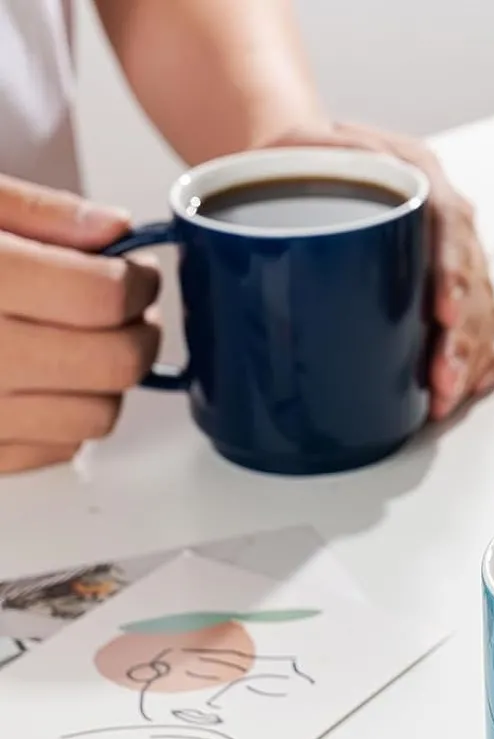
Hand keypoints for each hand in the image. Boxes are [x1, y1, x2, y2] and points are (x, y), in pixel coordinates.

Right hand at [0, 175, 160, 473]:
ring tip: (86, 342)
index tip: (135, 270)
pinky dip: (68, 417)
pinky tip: (43, 380)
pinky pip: (57, 449)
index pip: (101, 294)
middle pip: (112, 361)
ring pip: (97, 415)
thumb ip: (37, 214)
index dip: (136, 280)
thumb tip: (115, 233)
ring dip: (107, 381)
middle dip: (138, 331)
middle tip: (129, 308)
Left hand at [266, 123, 493, 419]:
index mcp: (418, 174)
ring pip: (486, 309)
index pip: (450, 222)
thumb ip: (285, 178)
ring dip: (475, 358)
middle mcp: (446, 217)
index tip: (443, 311)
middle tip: (444, 379)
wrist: (305, 158)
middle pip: (474, 279)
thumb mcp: (288, 147)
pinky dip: (487, 355)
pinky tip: (474, 383)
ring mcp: (453, 255)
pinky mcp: (449, 288)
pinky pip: (489, 322)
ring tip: (449, 396)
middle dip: (464, 337)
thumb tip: (251, 231)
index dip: (453, 270)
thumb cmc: (299, 157)